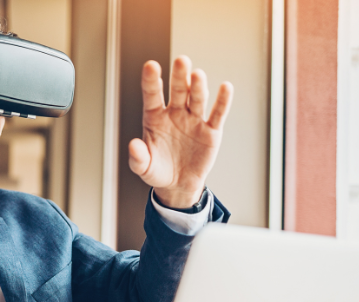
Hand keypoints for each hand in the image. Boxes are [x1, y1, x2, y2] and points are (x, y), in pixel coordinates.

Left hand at [128, 56, 233, 208]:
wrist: (178, 185)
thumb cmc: (158, 170)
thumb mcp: (143, 167)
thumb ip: (137, 157)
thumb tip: (132, 145)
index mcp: (155, 117)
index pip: (152, 95)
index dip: (152, 80)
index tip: (151, 66)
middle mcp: (175, 113)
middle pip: (178, 90)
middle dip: (179, 76)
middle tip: (181, 61)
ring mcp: (194, 120)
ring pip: (197, 98)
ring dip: (198, 86)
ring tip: (197, 75)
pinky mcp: (211, 131)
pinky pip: (218, 114)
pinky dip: (223, 101)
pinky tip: (226, 87)